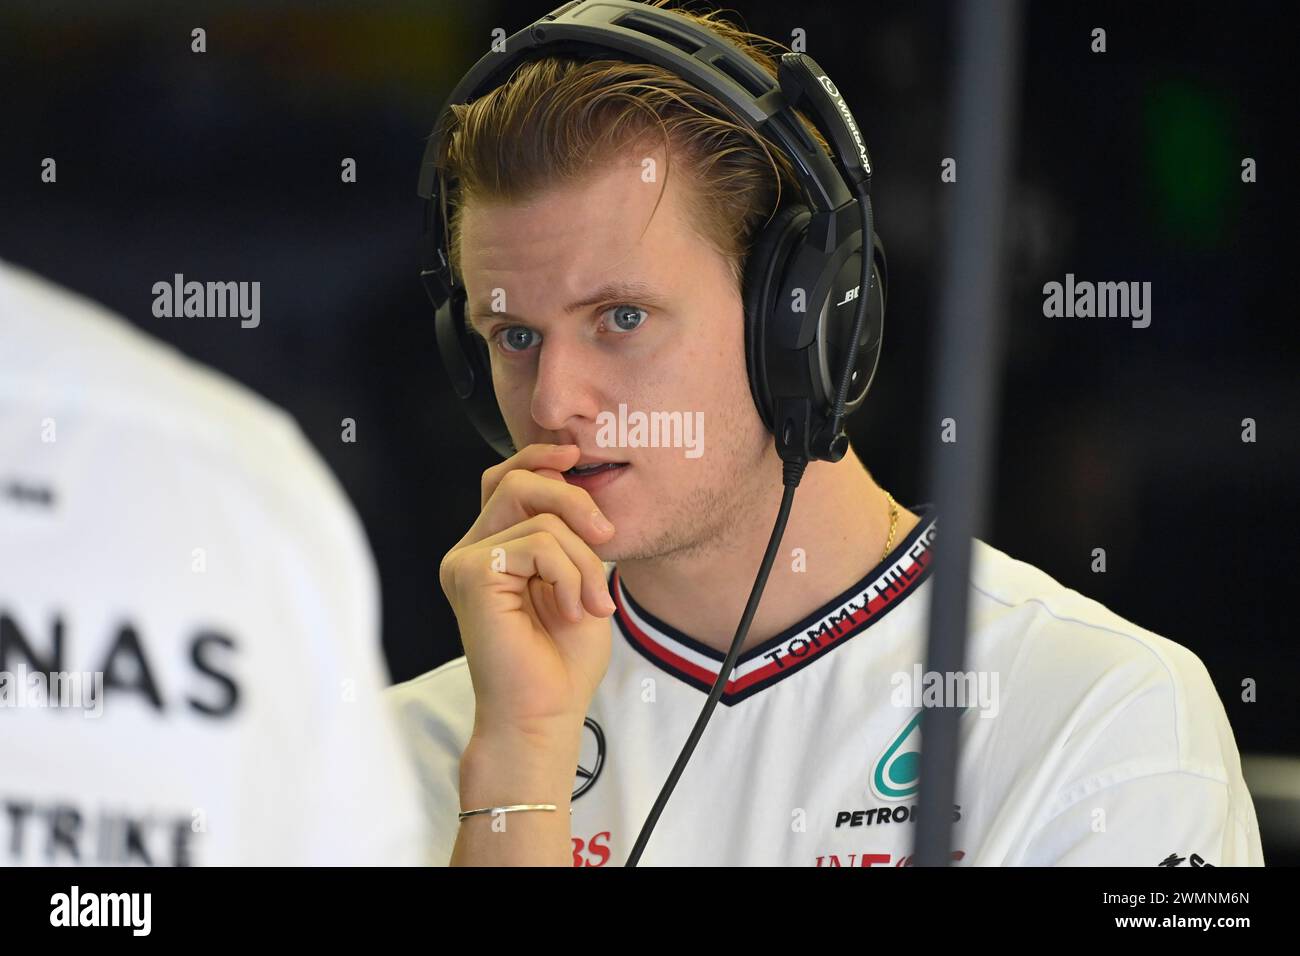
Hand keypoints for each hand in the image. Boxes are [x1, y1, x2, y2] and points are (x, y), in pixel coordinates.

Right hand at [439, 443, 616, 746]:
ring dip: (582, 559)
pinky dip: (569, 575)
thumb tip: (572, 479)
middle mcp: (470, 551)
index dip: (540, 458)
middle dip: (573, 500)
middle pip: (518, 481)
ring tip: (589, 602)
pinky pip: (537, 544)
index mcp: (491, 549)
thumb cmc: (561, 660)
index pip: (507, 480)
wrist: (543, 713)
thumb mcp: (578, 579)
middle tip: (606, 535)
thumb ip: (569, 533)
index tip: (579, 456)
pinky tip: (571, 611)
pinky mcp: (471, 574)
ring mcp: (465, 562)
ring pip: (539, 516)